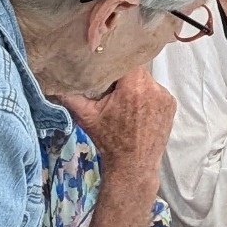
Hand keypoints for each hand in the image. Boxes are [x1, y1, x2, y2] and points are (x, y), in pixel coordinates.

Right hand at [61, 63, 176, 171]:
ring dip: (136, 87)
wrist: (133, 165)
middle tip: (112, 88)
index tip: (106, 67)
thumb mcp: (86, 117)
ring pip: (147, 80)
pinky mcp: (171, 105)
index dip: (115, 61)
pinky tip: (137, 110)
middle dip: (124, 77)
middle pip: (136, 70)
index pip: (126, 60)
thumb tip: (54, 80)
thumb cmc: (109, 141)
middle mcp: (153, 89)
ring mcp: (165, 97)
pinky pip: (156, 92)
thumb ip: (70, 95)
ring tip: (125, 102)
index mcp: (134, 87)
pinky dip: (147, 96)